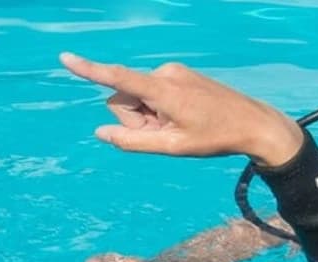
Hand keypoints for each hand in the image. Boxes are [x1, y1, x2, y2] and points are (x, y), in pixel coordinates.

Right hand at [59, 53, 303, 166]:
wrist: (252, 123)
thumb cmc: (214, 138)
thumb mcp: (171, 147)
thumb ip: (132, 141)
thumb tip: (101, 133)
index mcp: (163, 89)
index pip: (117, 78)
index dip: (89, 70)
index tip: (65, 58)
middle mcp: (164, 73)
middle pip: (124, 98)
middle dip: (135, 120)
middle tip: (165, 134)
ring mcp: (172, 72)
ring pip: (138, 98)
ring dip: (148, 117)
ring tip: (177, 127)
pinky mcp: (178, 75)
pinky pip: (152, 93)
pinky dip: (159, 110)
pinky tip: (183, 119)